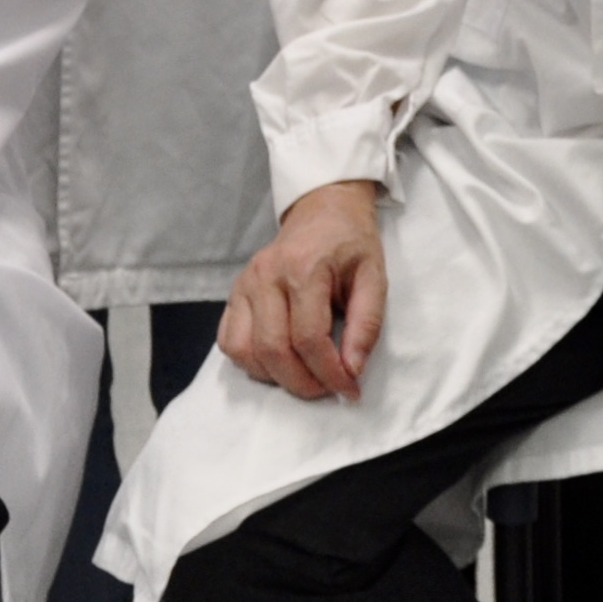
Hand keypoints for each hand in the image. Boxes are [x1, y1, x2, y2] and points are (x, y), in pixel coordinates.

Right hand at [222, 180, 386, 400]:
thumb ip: (366, 324)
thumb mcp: (374, 277)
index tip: (350, 390)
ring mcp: (243, 284)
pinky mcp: (233, 292)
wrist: (323, 211)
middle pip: (272, 350)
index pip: (308, 338)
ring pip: (244, 351)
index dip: (329, 374)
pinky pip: (228, 341)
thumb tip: (352, 369)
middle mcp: (265, 276)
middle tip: (328, 390)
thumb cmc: (351, 244)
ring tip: (304, 375)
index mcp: (302, 268)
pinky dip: (250, 362)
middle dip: (302, 383)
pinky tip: (278, 361)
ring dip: (274, 376)